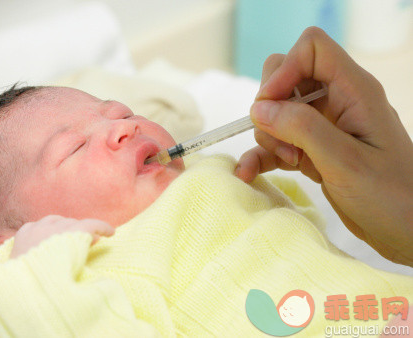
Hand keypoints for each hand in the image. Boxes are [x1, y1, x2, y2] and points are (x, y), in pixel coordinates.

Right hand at [0, 215, 114, 324]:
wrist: (32, 306)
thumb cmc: (12, 300)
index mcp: (16, 240)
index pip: (35, 231)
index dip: (49, 239)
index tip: (57, 248)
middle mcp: (33, 229)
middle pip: (54, 224)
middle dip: (66, 234)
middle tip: (77, 246)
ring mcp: (54, 231)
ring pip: (72, 225)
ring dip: (82, 234)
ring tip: (91, 243)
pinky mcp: (74, 233)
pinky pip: (91, 225)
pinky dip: (102, 228)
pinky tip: (109, 233)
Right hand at [235, 27, 412, 265]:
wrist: (407, 231)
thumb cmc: (390, 196)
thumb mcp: (345, 160)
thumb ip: (302, 128)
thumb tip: (259, 107)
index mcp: (354, 91)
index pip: (311, 48)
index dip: (285, 69)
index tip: (270, 104)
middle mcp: (337, 101)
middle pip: (287, 76)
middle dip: (271, 106)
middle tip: (281, 138)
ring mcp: (323, 127)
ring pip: (277, 111)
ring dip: (270, 137)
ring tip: (290, 162)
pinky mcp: (312, 151)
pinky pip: (277, 143)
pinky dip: (262, 156)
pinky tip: (248, 173)